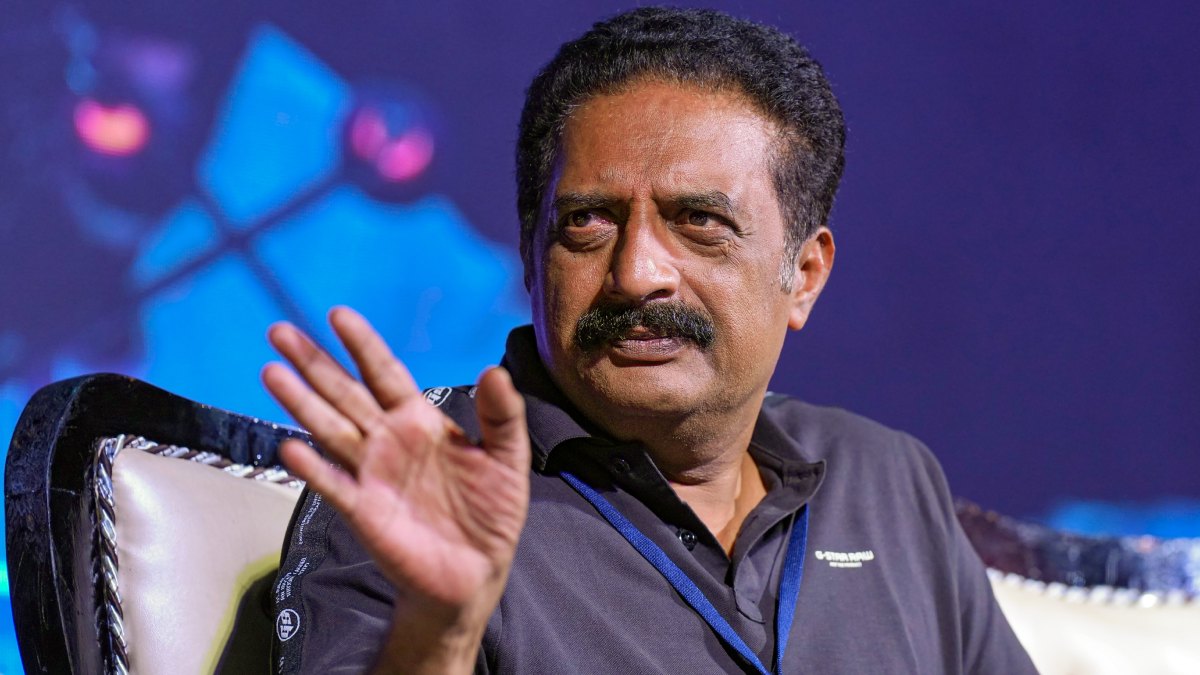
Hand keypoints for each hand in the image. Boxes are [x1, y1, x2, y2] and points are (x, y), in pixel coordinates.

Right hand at [261, 307, 529, 658]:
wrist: (475, 574)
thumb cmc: (490, 513)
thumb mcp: (508, 460)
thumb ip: (502, 416)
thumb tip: (496, 371)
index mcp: (421, 421)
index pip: (385, 373)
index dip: (363, 345)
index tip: (338, 315)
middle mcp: (389, 440)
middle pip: (345, 393)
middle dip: (314, 362)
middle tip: (279, 331)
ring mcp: (372, 474)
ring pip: (330, 429)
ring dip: (301, 403)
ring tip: (272, 373)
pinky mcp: (364, 511)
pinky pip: (334, 484)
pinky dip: (313, 467)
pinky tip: (293, 448)